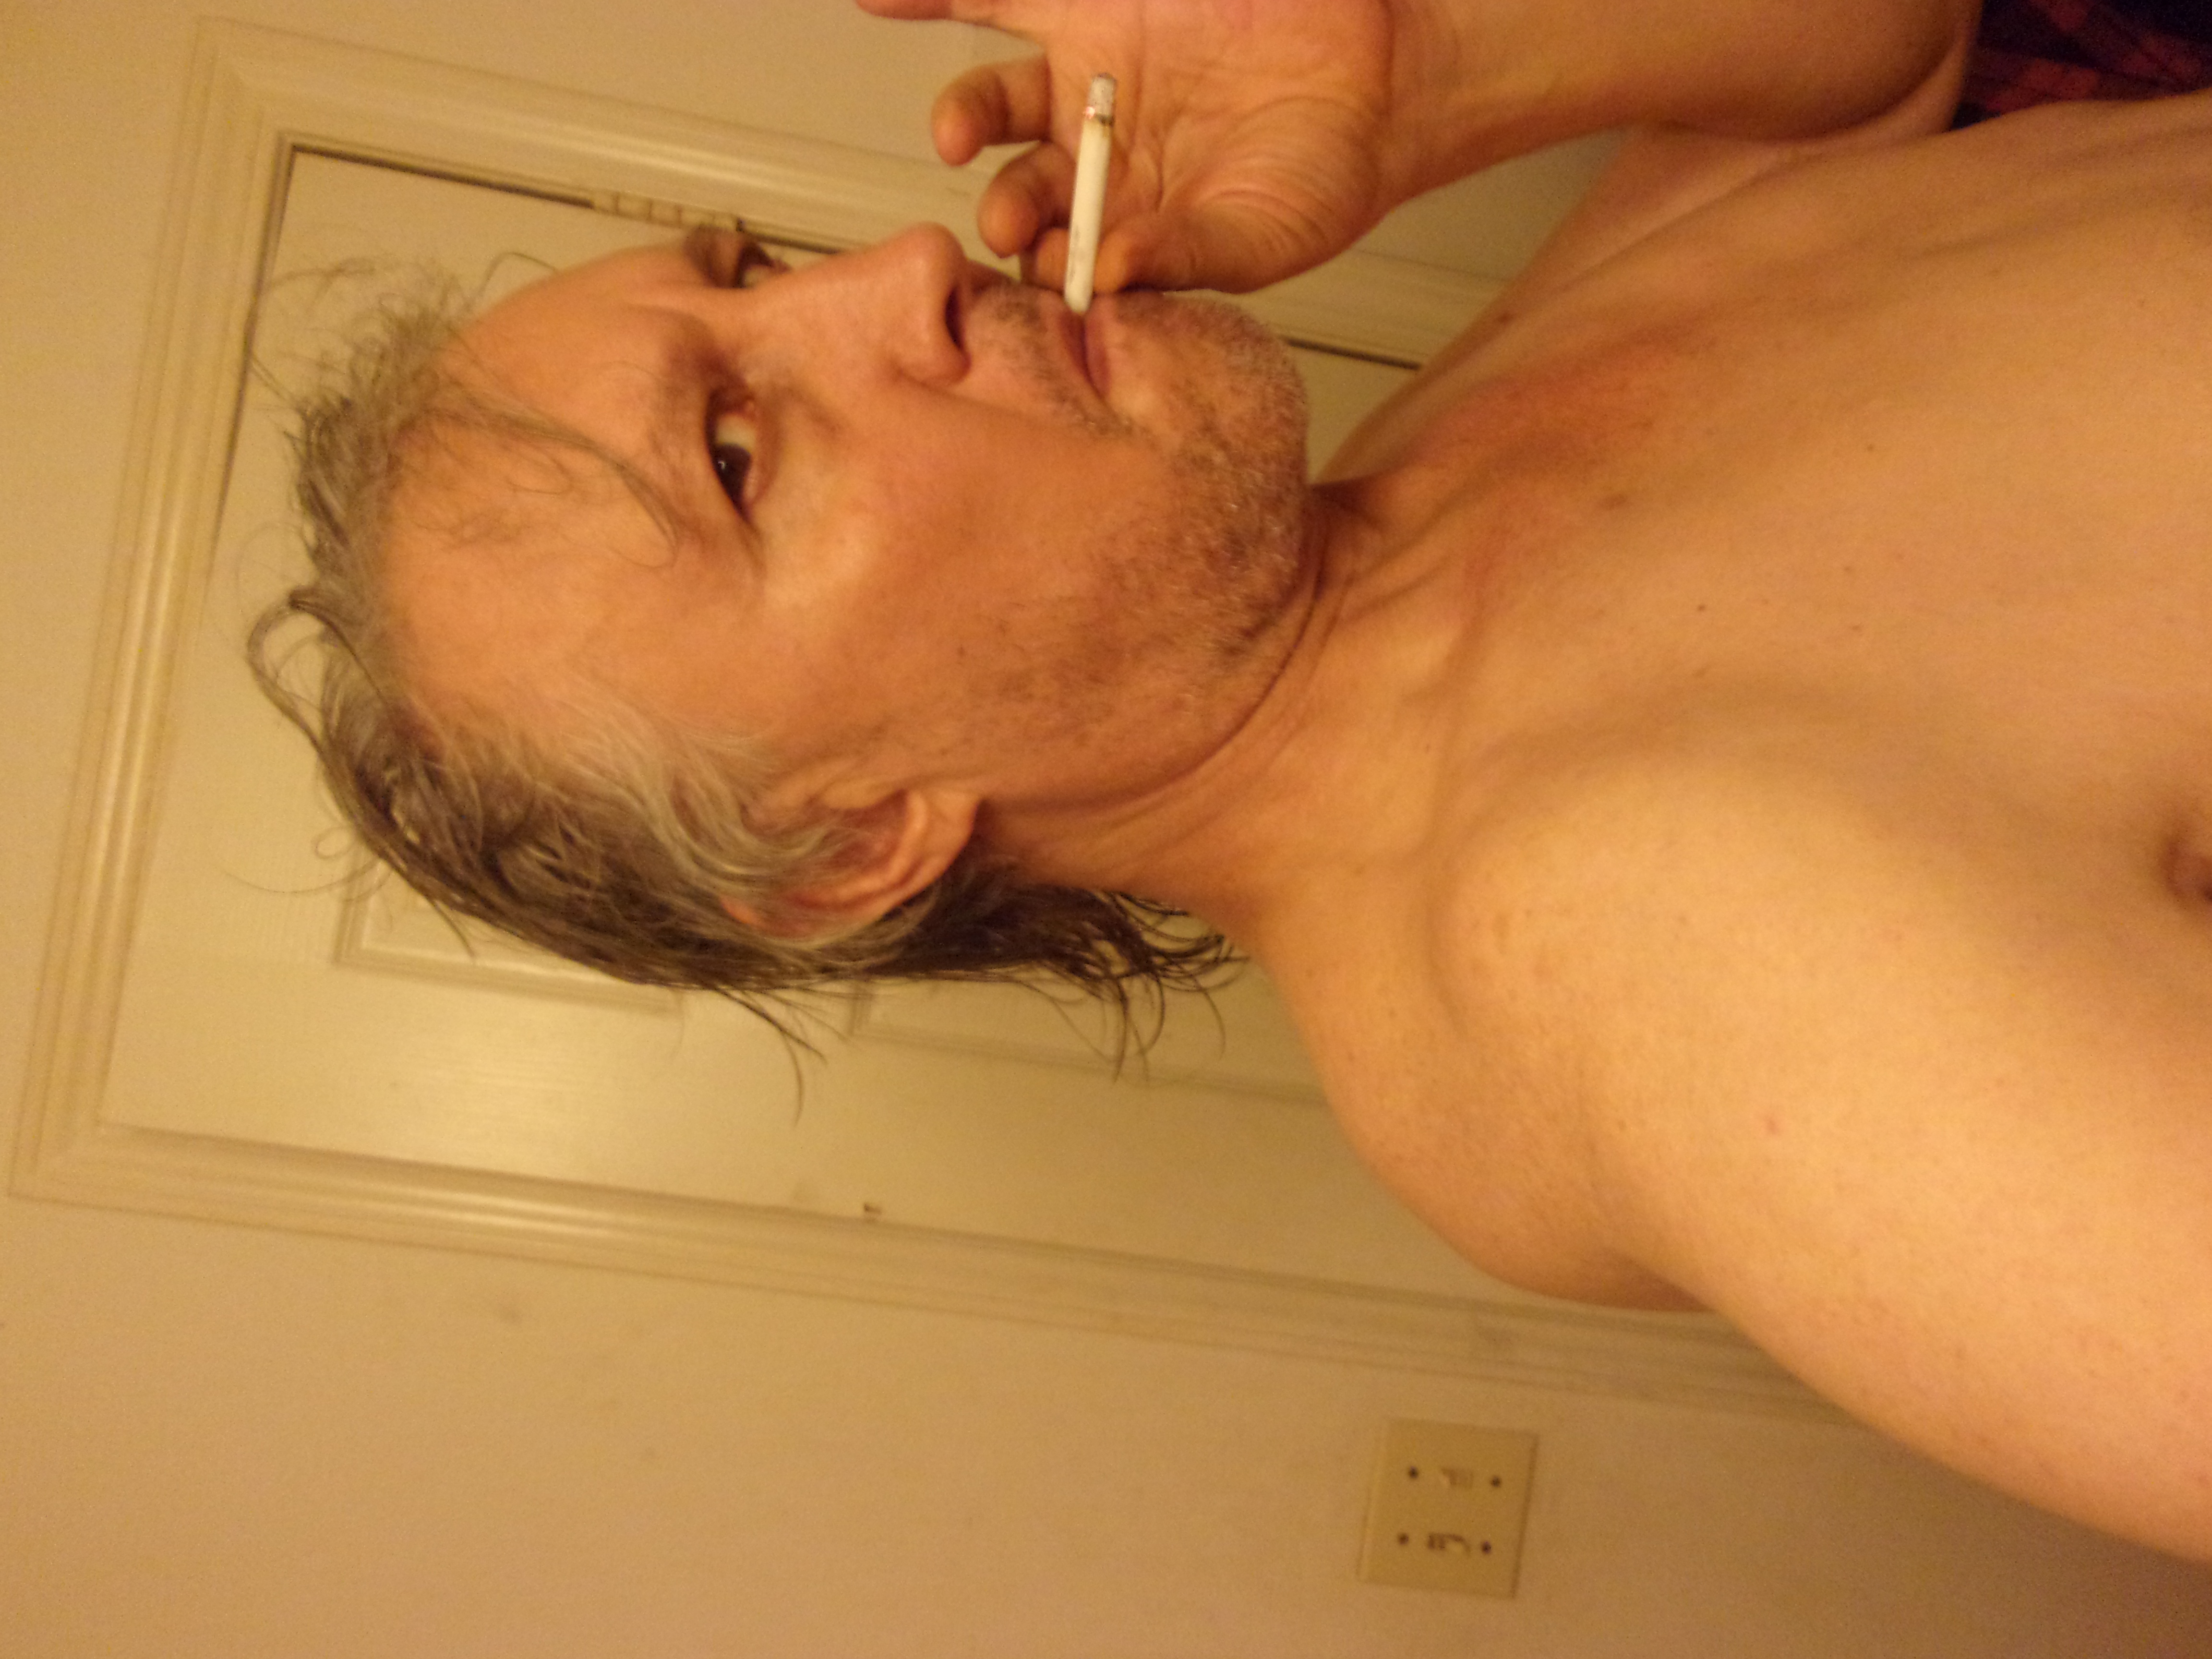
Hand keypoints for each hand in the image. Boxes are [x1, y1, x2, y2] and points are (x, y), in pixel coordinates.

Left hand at [856, 0, 1419, 294]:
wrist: (1380, 76)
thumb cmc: (1325, 169)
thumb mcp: (1264, 233)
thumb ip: (1186, 256)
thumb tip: (1107, 277)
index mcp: (1124, 229)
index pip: (1058, 264)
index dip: (1045, 271)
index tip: (1057, 274)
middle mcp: (1090, 159)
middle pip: (1014, 190)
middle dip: (1006, 211)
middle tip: (1010, 221)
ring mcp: (1085, 78)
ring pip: (994, 103)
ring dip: (965, 119)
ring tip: (956, 134)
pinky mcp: (1090, 2)